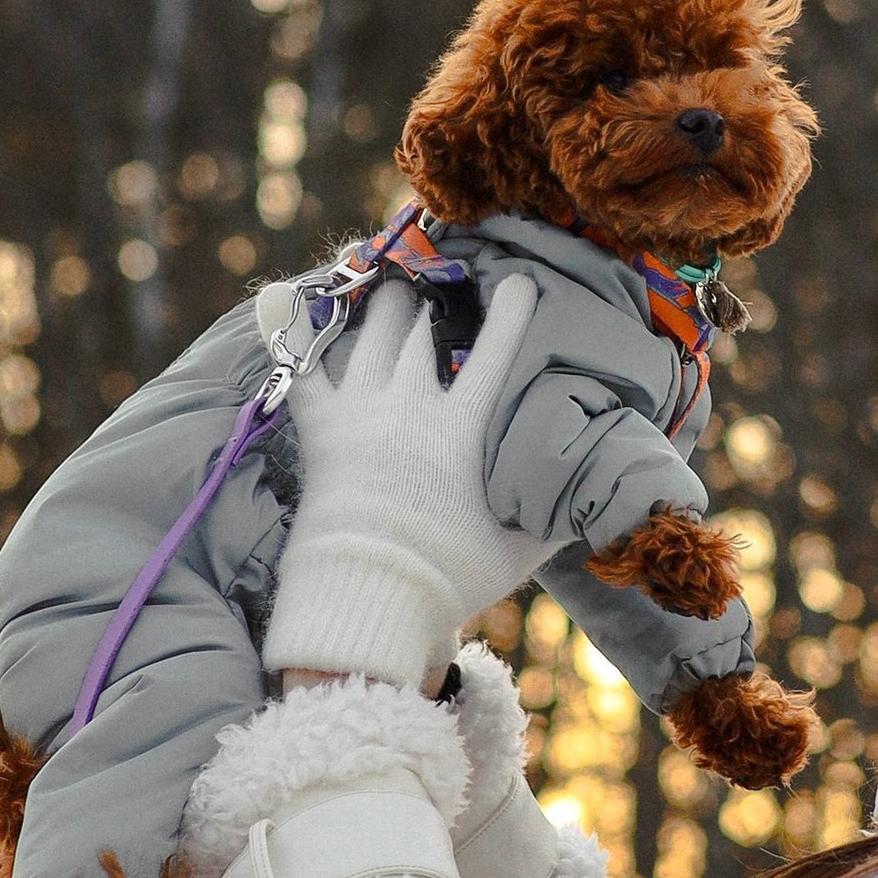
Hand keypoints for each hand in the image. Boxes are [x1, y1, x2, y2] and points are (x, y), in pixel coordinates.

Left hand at [264, 273, 539, 688]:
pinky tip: (281, 299)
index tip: (519, 281)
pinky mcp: (320, 428)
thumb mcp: (519, 550)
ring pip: (374, 333)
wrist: (368, 596)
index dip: (511, 311)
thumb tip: (595, 494)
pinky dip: (294, 334)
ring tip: (398, 289)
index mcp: (463, 428)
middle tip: (447, 281)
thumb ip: (556, 514)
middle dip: (439, 298)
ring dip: (389, 307)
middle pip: (425, 329)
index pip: (495, 352)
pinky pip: (302, 368)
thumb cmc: (449, 576)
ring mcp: (361, 411)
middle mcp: (411, 405)